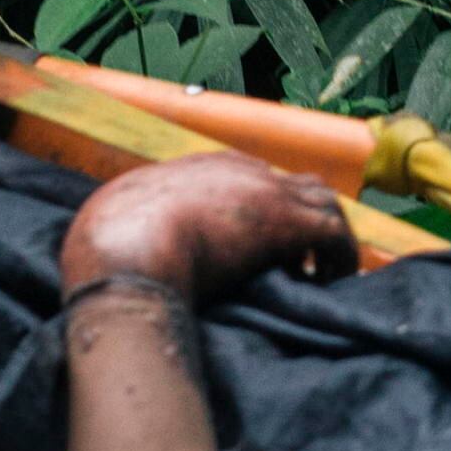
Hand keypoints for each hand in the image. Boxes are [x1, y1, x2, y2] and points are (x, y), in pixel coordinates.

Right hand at [63, 152, 355, 305]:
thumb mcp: (115, 220)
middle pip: (288, 182)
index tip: (254, 250)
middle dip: (297, 218)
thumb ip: (131, 224)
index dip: (258, 213)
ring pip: (321, 200)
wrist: (126, 250)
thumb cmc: (110, 243)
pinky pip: (335, 234)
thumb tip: (115, 242)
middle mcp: (237, 169)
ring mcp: (266, 190)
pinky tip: (332, 282)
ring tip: (321, 274)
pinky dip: (341, 257)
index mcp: (197, 169)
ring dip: (325, 237)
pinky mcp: (288, 222)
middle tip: (294, 262)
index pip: (247, 177)